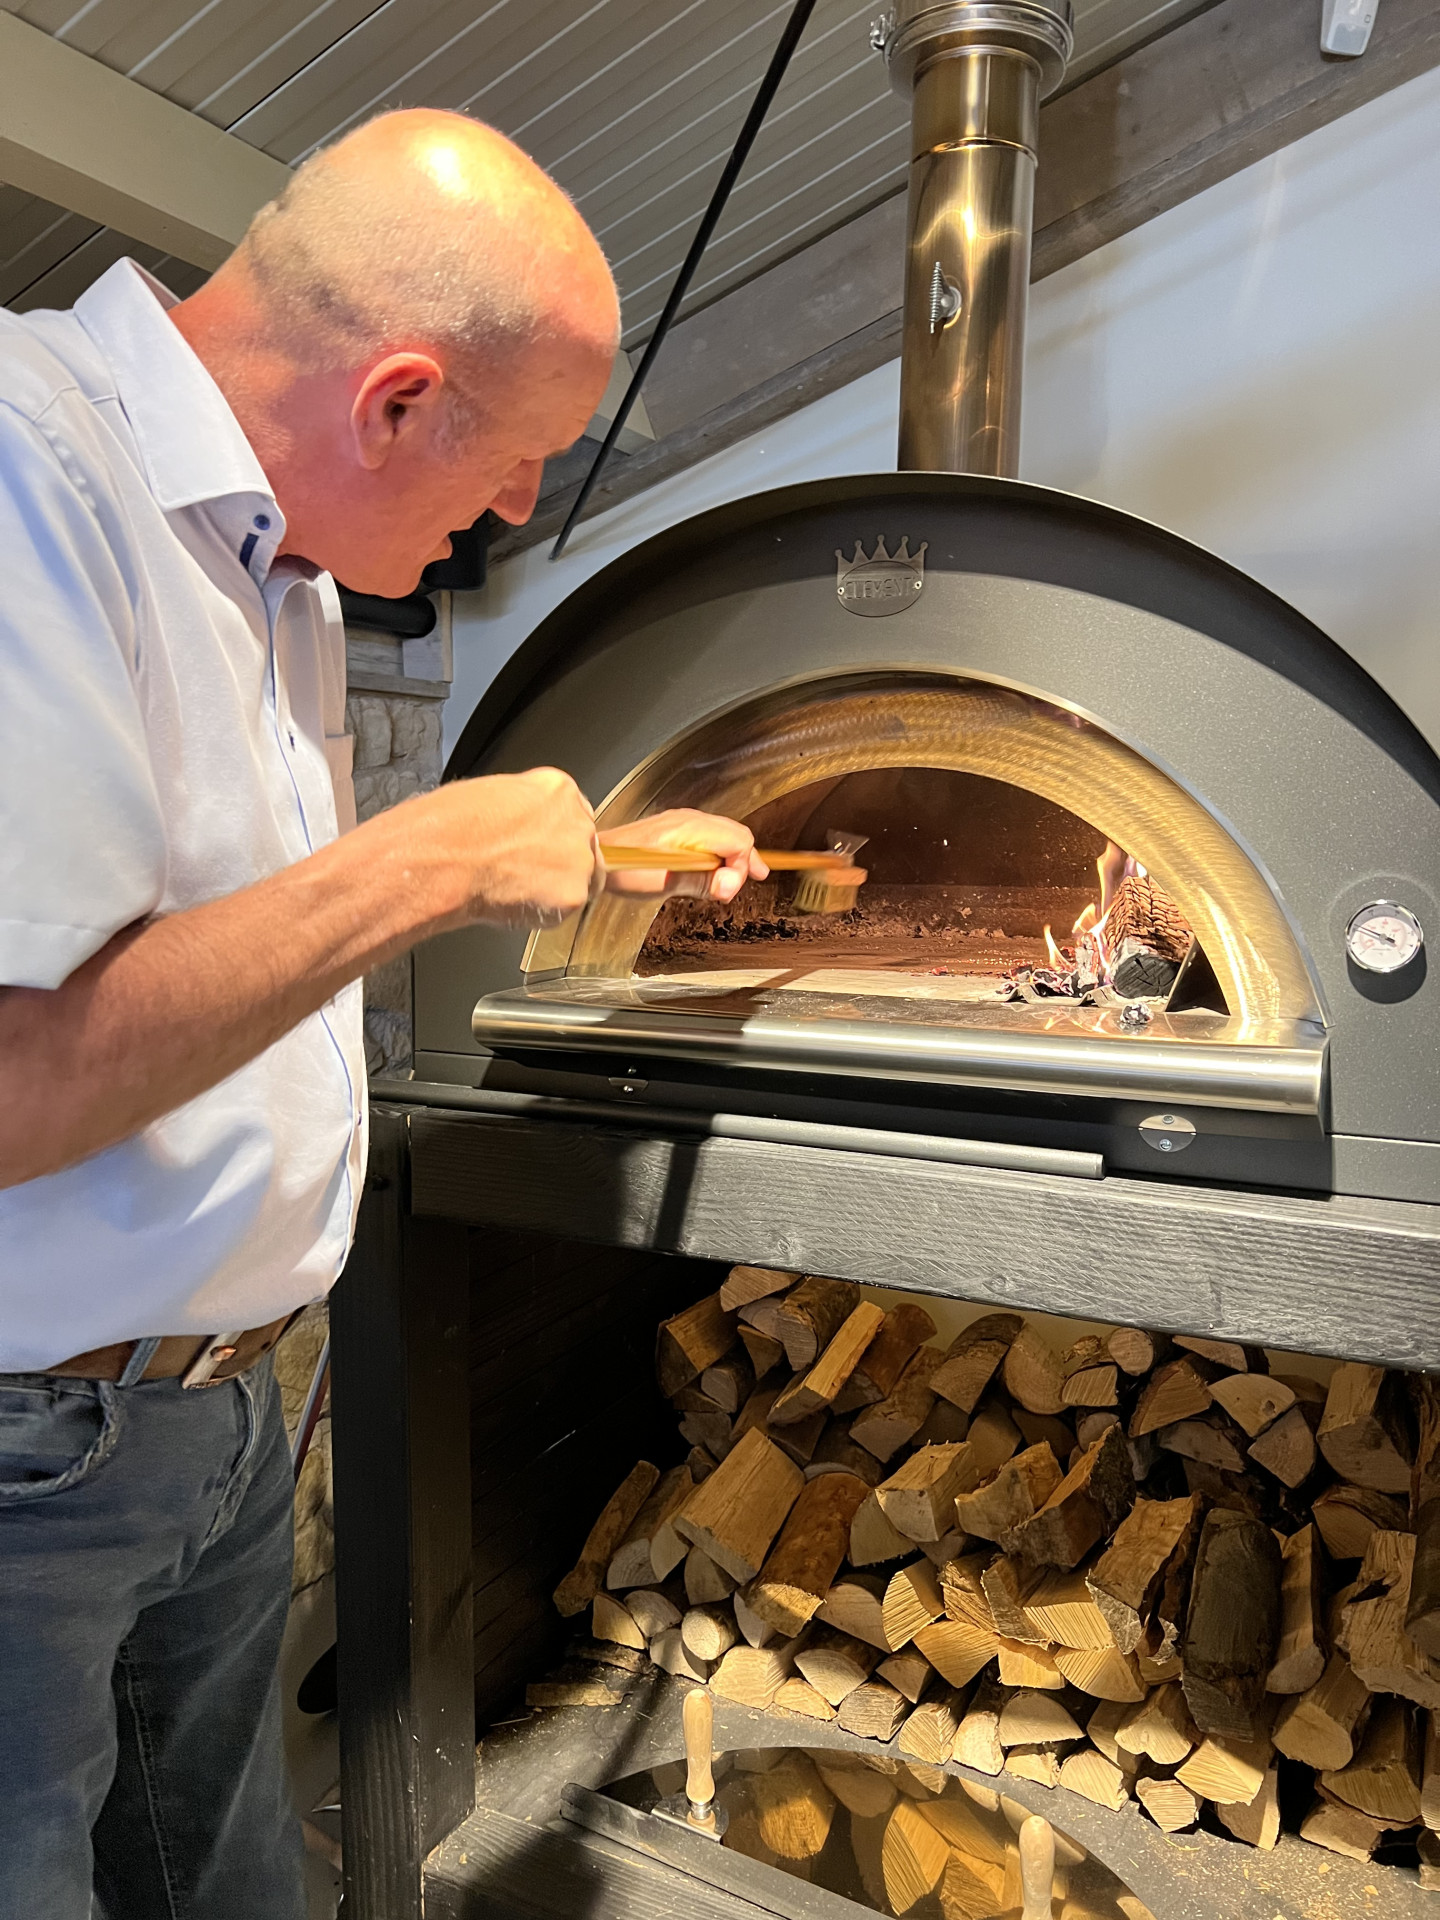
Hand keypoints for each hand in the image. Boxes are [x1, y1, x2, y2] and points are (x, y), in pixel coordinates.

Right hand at [400, 767, 599, 928]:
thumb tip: (520, 828)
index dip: (554, 837)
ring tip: (515, 890)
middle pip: (584, 848)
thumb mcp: (493, 795)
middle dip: (560, 863)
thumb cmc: (452, 825)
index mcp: (558, 790)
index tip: (540, 848)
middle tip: (526, 873)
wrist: (444, 856)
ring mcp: (579, 859)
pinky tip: (514, 903)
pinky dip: (542, 913)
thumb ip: (522, 811)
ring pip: (582, 881)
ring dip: (555, 889)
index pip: (575, 816)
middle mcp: (577, 821)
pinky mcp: (572, 894)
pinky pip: (564, 910)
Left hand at [597, 809, 767, 901]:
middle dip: (745, 858)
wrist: (596, 859)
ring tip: (735, 878)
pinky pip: (707, 837)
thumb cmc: (624, 868)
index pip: (738, 841)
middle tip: (757, 876)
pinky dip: (717, 852)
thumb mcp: (667, 881)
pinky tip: (714, 868)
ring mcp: (681, 823)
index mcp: (691, 829)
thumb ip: (702, 881)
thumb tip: (729, 886)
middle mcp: (689, 820)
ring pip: (723, 834)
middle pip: (735, 834)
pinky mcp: (674, 831)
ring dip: (732, 856)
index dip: (742, 866)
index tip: (729, 889)